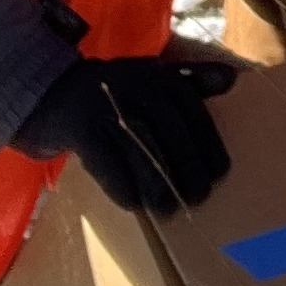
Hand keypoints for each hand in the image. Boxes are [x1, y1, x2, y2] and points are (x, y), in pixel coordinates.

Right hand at [11, 52, 238, 216]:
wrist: (51, 92)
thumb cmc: (114, 91)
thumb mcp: (154, 75)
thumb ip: (193, 79)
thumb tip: (234, 79)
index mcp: (158, 76)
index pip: (191, 110)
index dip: (207, 142)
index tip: (221, 172)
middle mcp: (136, 87)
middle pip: (170, 130)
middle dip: (187, 167)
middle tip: (199, 197)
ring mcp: (107, 106)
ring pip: (140, 148)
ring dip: (157, 183)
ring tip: (170, 209)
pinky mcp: (80, 128)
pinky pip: (106, 161)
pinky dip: (121, 186)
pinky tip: (133, 205)